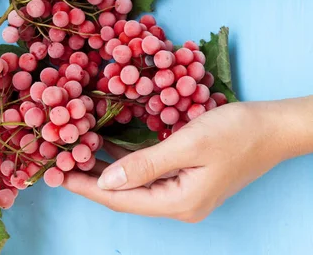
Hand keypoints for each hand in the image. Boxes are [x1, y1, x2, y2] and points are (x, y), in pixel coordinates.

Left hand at [64, 98, 312, 220]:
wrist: (274, 128)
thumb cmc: (235, 132)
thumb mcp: (188, 144)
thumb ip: (146, 164)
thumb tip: (106, 181)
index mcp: (178, 202)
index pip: (121, 199)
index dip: (87, 186)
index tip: (57, 174)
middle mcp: (179, 204)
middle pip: (126, 195)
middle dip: (91, 178)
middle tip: (60, 160)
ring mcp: (185, 192)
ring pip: (136, 183)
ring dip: (107, 169)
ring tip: (77, 152)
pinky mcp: (189, 177)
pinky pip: (149, 173)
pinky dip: (127, 161)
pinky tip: (110, 146)